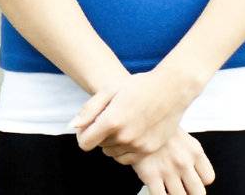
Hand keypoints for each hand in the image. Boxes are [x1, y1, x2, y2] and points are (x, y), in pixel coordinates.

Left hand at [70, 67, 194, 158]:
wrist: (171, 90)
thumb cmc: (138, 86)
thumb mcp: (109, 91)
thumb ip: (89, 110)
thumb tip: (73, 126)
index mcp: (112, 121)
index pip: (84, 142)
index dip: (82, 135)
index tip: (87, 126)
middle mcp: (125, 136)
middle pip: (98, 146)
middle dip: (99, 134)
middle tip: (110, 118)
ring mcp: (138, 145)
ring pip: (112, 153)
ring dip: (112, 143)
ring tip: (122, 124)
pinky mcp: (149, 150)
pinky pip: (127, 159)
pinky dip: (124, 150)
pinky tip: (130, 133)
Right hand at [129, 128, 214, 194]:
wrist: (135, 115)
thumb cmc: (157, 126)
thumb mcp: (180, 135)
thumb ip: (189, 153)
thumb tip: (190, 173)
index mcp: (194, 150)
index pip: (208, 178)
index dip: (199, 181)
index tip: (190, 179)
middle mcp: (184, 161)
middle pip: (198, 192)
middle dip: (190, 193)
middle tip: (180, 189)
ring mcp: (168, 169)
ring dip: (173, 194)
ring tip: (165, 186)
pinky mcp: (150, 175)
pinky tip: (154, 188)